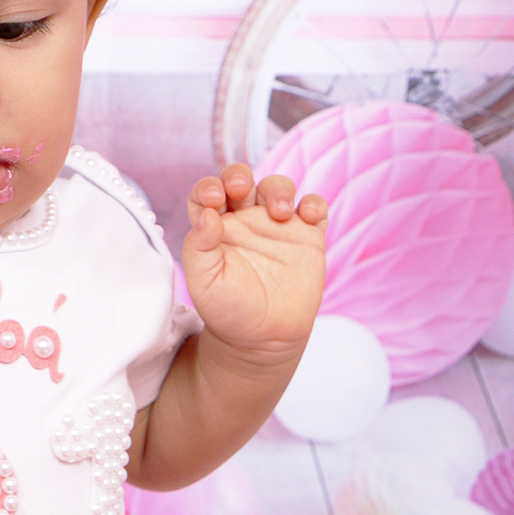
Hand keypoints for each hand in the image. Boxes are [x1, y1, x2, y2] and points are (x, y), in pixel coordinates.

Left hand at [182, 165, 326, 358]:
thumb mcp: (204, 282)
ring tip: (279, 213)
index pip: (207, 193)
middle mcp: (245, 221)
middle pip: (242, 180)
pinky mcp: (307, 237)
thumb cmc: (228, 311)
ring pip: (278, 188)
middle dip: (240, 175)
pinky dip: (314, 204)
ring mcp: (277, 226)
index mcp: (215, 228)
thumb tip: (207, 214)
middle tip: (241, 189)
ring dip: (278, 189)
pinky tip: (307, 216)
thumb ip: (199, 248)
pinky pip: (314, 208)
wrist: (262, 339)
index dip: (207, 187)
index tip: (213, 198)